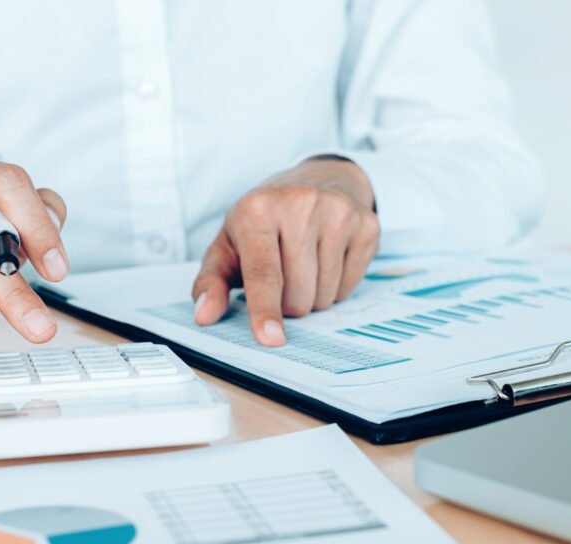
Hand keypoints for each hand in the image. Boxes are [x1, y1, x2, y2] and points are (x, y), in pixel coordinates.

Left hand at [192, 158, 378, 345]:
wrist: (318, 179)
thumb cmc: (265, 220)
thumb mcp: (229, 244)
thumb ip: (211, 282)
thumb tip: (204, 315)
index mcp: (257, 209)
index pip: (263, 273)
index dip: (265, 309)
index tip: (270, 338)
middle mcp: (300, 204)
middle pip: (296, 294)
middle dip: (287, 303)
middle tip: (282, 276)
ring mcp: (338, 212)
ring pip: (324, 295)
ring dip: (311, 296)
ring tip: (304, 265)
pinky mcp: (366, 224)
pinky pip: (349, 286)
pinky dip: (336, 286)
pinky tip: (327, 259)